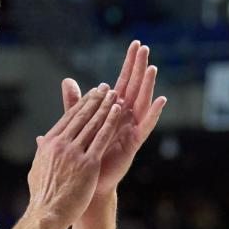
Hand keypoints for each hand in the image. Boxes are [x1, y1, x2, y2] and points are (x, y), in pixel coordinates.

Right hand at [26, 85, 122, 228]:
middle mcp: (61, 144)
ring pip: (93, 124)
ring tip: (115, 95)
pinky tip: (119, 112)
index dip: (82, 104)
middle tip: (105, 88)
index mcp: (50, 143)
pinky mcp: (88, 164)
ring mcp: (74, 153)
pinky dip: (111, 123)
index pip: (68, 118)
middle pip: (81, 117)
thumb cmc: (43, 196)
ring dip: (105, 107)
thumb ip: (43, 151)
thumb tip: (41, 141)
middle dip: (95, 100)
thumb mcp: (38, 168)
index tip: (90, 94)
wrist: (47, 214)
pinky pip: (102, 138)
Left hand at [62, 41, 166, 196]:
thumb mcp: (79, 123)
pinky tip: (162, 100)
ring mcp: (130, 129)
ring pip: (142, 102)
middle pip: (134, 87)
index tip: (135, 44)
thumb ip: (76, 103)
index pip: (123, 82)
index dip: (129, 64)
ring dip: (147, 85)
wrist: (87, 184)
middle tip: (144, 47)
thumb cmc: (85, 154)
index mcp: (113, 111)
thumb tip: (67, 81)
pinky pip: (146, 126)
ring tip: (152, 67)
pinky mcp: (133, 143)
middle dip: (139, 67)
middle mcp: (125, 117)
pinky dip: (154, 113)